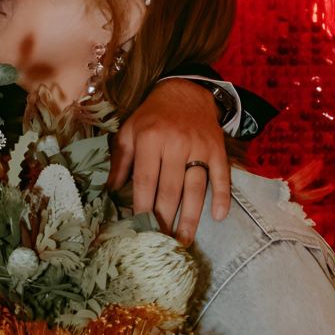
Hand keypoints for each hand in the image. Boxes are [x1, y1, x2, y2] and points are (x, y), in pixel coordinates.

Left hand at [111, 79, 231, 242]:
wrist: (186, 91)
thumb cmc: (153, 115)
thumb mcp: (129, 130)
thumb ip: (121, 160)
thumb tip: (112, 191)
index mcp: (150, 138)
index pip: (146, 180)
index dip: (142, 206)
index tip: (139, 228)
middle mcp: (175, 143)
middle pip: (170, 190)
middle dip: (165, 219)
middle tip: (161, 243)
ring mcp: (199, 147)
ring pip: (195, 189)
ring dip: (190, 218)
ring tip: (183, 241)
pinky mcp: (218, 149)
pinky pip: (221, 176)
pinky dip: (222, 197)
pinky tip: (218, 217)